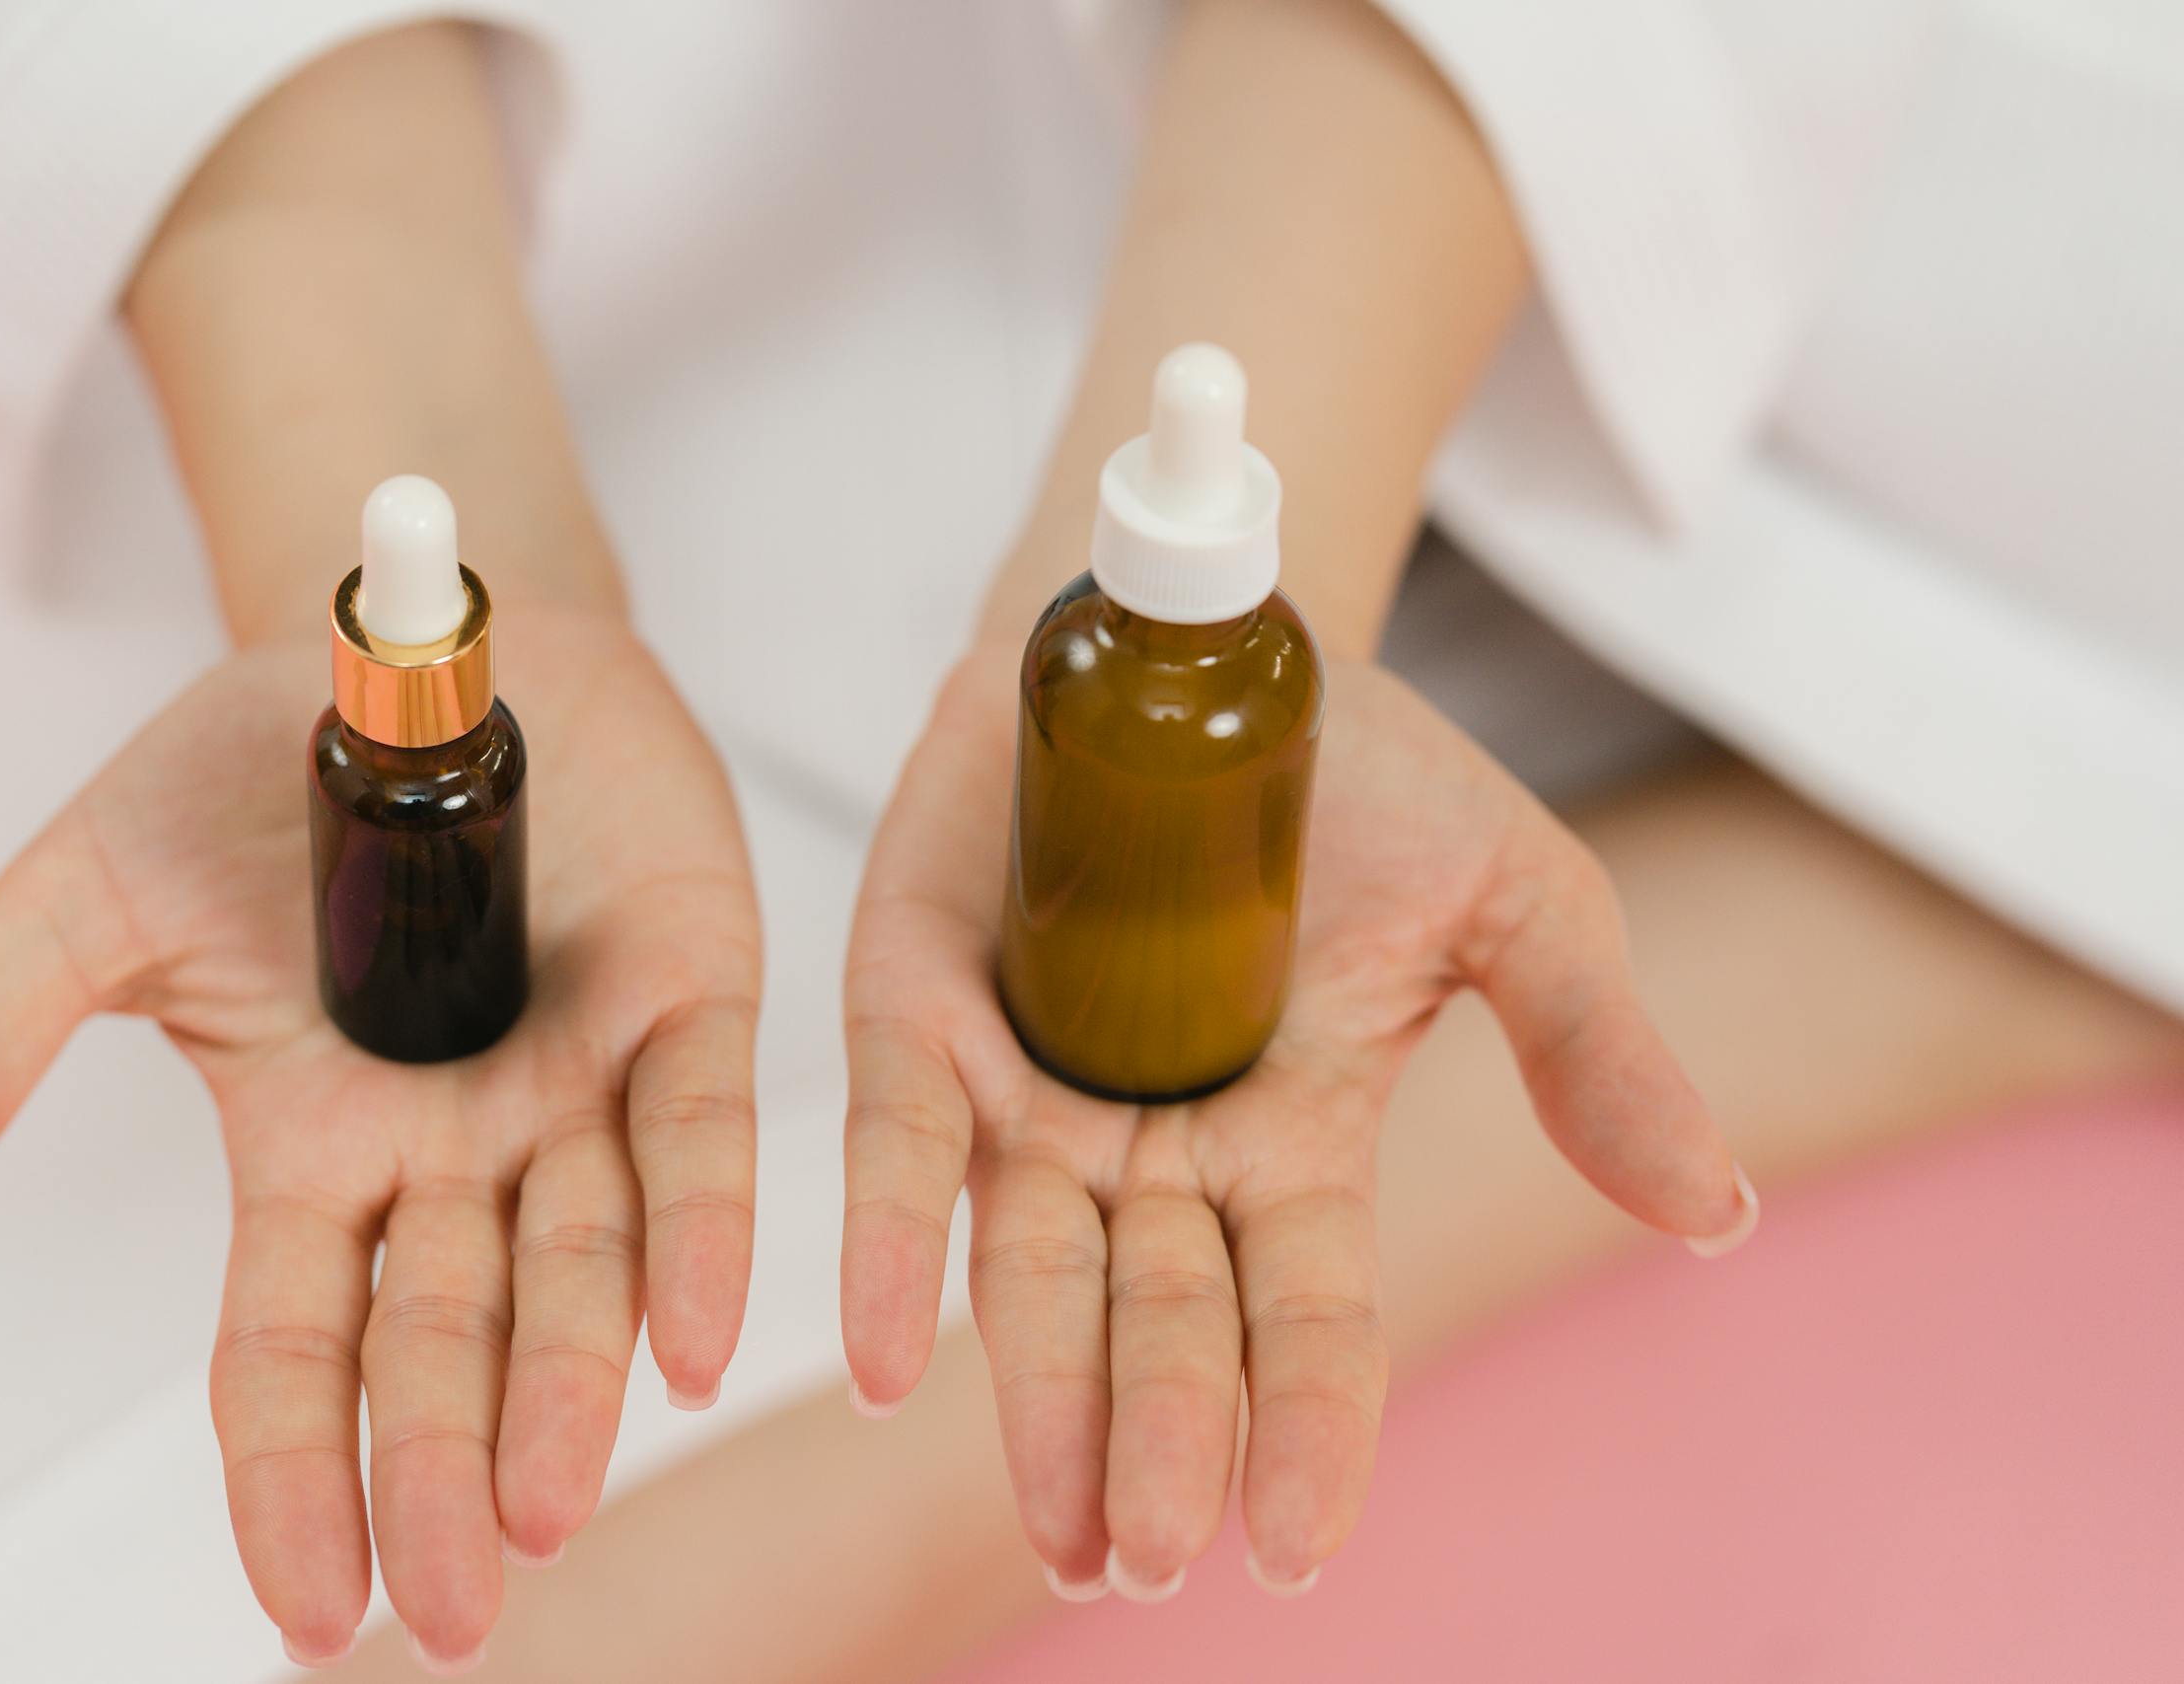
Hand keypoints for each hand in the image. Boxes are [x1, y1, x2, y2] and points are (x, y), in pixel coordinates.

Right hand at [0, 609, 759, 1664]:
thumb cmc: (242, 776)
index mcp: (310, 1151)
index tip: (316, 1618)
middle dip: (443, 1471)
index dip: (299, 1483)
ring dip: (570, 1387)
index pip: (297, 1354)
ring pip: (580, 1263)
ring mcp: (574, 1080)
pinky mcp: (685, 997)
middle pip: (447, 1340)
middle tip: (455, 1607)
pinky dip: (697, 1231)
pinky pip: (700, 1132)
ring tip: (549, 1504)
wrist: (398, 636)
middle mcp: (451, 1146)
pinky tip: (692, 1337)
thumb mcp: (82, 909)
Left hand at [840, 642, 1746, 1596]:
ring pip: (1030, 1274)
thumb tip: (1719, 1216)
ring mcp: (1032, 1087)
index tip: (1293, 1548)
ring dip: (1039, 1401)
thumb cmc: (1368, 778)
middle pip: (1161, 1319)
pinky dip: (885, 1251)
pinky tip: (877, 1363)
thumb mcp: (1513, 898)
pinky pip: (902, 1150)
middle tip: (1145, 1556)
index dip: (1306, 1427)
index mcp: (1298, 1141)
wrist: (1210, 644)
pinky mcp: (920, 1012)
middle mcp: (1157, 1147)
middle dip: (1156, 1438)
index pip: (1308, 1316)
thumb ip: (1590, 1050)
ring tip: (1060, 1530)